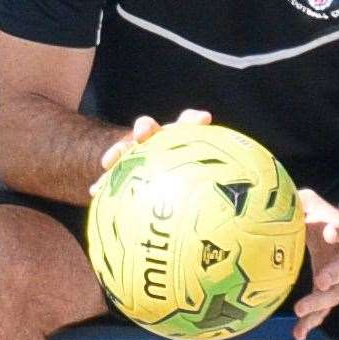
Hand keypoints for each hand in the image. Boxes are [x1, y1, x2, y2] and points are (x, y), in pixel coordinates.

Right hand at [89, 108, 211, 194]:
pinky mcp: (123, 166)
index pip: (189, 124)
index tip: (202, 118)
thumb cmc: (185, 187)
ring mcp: (139, 152)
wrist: (155, 184)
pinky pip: (113, 172)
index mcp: (180, 141)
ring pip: (127, 147)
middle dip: (146, 128)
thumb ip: (213, 193)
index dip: (193, 119)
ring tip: (110, 161)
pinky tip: (95, 190)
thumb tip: (243, 221)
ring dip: (120, 150)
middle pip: (153, 130)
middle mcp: (159, 141)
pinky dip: (104, 180)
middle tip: (143, 133)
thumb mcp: (201, 189)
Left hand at [291, 190, 338, 339]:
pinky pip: (322, 311)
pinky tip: (298, 334)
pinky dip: (311, 322)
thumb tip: (274, 195)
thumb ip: (300, 200)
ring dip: (319, 304)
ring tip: (301, 312)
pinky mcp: (331, 294)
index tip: (332, 233)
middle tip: (320, 281)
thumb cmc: (325, 219)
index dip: (336, 230)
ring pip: (333, 295)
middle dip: (333, 275)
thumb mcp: (314, 203)